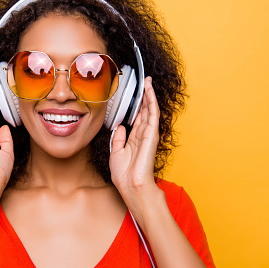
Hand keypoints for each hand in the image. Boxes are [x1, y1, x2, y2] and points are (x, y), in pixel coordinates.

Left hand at [109, 77, 160, 199]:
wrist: (131, 185)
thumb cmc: (124, 174)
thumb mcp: (116, 153)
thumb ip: (118, 139)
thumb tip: (120, 127)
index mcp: (134, 139)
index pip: (137, 118)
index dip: (137, 106)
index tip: (135, 94)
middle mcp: (143, 135)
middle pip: (144, 111)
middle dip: (144, 97)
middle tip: (144, 82)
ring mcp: (148, 134)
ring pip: (149, 109)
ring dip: (149, 95)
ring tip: (147, 82)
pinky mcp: (151, 134)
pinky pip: (152, 114)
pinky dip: (151, 101)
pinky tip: (149, 91)